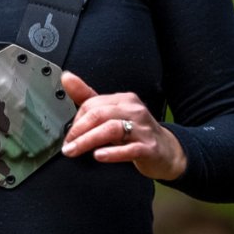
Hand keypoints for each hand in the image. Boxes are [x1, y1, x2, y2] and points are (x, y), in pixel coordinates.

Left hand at [60, 71, 186, 180]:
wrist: (166, 151)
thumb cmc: (136, 131)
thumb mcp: (113, 113)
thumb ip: (88, 97)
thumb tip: (67, 77)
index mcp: (124, 100)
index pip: (92, 104)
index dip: (76, 120)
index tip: (69, 135)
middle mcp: (134, 111)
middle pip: (99, 115)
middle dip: (78, 131)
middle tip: (67, 146)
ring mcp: (143, 129)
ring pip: (111, 129)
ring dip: (88, 141)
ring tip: (75, 151)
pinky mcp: (149, 148)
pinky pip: (129, 149)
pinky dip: (112, 153)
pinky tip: (99, 156)